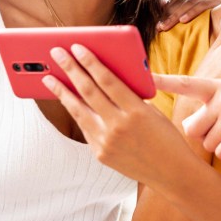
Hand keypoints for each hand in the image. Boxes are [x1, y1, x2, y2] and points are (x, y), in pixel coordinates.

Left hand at [42, 45, 192, 184]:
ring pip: (78, 111)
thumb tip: (106, 80)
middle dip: (71, 69)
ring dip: (61, 92)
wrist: (172, 173)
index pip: (107, 80)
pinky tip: (67, 101)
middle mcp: (119, 126)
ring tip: (48, 78)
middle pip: (88, 91)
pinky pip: (85, 128)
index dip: (90, 62)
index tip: (77, 47)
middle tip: (57, 54)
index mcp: (136, 111)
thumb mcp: (153, 112)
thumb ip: (131, 98)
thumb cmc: (166, 138)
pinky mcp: (100, 154)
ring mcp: (107, 142)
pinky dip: (76, 112)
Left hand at [157, 0, 220, 30]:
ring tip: (165, 26)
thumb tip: (167, 9)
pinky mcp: (220, 0)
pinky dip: (192, 12)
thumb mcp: (206, 18)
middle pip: (182, 1)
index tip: (158, 21)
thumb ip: (190, 13)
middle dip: (168, 14)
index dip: (167, 8)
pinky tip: (183, 20)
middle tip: (159, 27)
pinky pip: (203, 5)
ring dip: (175, 15)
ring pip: (189, 3)